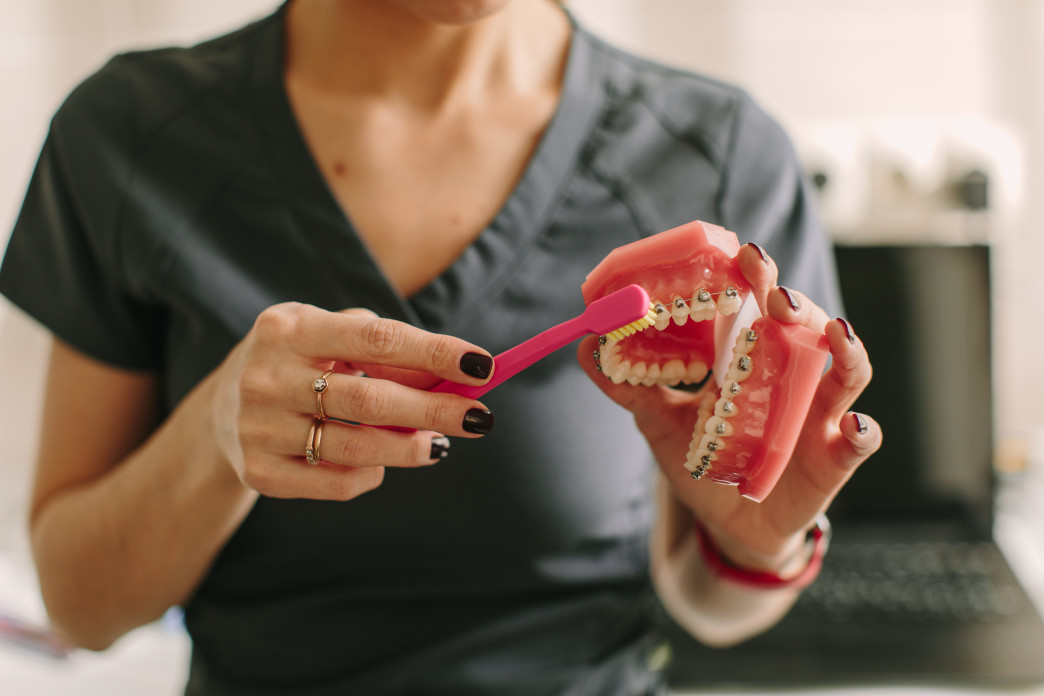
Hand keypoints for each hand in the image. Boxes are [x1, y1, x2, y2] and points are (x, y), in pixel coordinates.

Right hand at [208, 303, 494, 500]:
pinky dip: (372, 474)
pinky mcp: (260, 473)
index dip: (435, 353)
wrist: (220, 412)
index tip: (482, 366)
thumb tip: (454, 373)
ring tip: (439, 444)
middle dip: (435, 410)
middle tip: (480, 419)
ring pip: (358, 448)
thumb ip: (385, 348)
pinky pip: (337, 483)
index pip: (377, 339)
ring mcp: (259, 428)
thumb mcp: (328, 336)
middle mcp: (268, 376)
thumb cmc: (298, 363)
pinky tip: (381, 462)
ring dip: (411, 448)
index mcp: (290, 328)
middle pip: (371, 400)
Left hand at [577, 243, 880, 572]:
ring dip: (845, 349)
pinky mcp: (834, 459)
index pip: (760, 304)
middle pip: (806, 327)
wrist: (730, 523)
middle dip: (794, 303)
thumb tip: (586, 345)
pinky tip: (855, 424)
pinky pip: (860, 442)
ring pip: (848, 372)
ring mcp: (819, 415)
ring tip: (834, 331)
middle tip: (773, 291)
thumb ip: (629, 386)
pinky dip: (864, 431)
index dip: (756, 277)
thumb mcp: (660, 421)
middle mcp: (793, 375)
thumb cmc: (704, 462)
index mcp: (753, 357)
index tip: (742, 255)